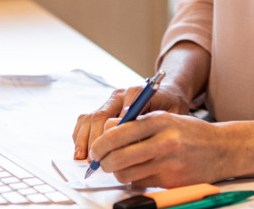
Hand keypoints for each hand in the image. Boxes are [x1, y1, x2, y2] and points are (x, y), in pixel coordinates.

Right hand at [72, 81, 192, 160]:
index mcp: (137, 93)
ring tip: (83, 158)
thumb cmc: (171, 105)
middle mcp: (120, 95)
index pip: (120, 111)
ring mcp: (109, 101)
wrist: (167, 93)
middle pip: (100, 114)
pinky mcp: (103, 108)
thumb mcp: (174, 113)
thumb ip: (157, 123)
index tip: (112, 148)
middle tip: (95, 159)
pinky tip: (80, 151)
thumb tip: (140, 141)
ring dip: (84, 139)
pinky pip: (85, 120)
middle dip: (95, 139)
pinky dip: (80, 135)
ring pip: (89, 117)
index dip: (114, 131)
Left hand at [89, 111, 235, 187]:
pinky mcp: (173, 181)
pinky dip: (135, 179)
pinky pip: (141, 183)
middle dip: (103, 162)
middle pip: (118, 158)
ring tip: (122, 166)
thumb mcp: (165, 118)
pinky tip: (141, 171)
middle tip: (102, 162)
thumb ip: (136, 122)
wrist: (223, 148)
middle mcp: (164, 142)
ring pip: (126, 174)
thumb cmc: (190, 132)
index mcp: (160, 121)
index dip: (100, 144)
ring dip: (118, 173)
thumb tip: (107, 128)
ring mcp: (169, 164)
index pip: (118, 134)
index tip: (95, 150)